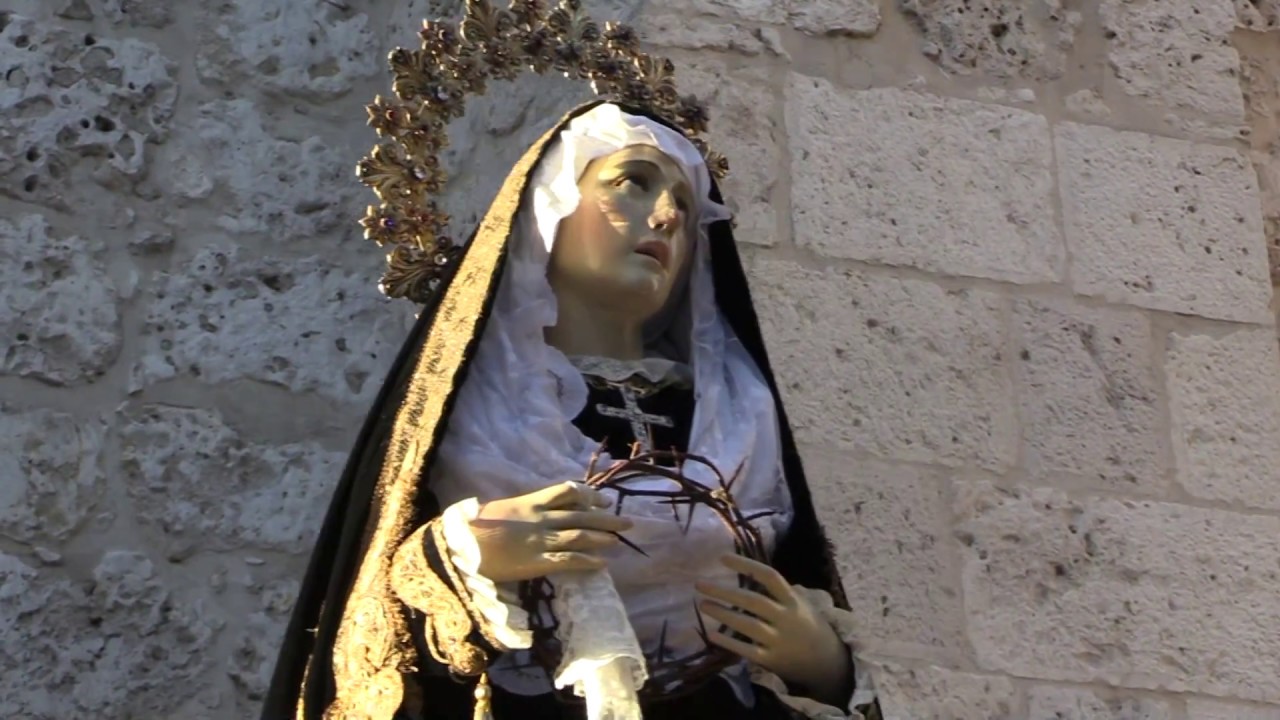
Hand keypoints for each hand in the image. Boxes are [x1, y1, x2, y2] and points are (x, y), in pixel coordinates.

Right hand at [469, 481, 632, 582]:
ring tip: (618, 541)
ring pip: (580, 535)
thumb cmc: (472, 526)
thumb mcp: (499, 508)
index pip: (567, 492)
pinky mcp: (538, 561)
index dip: (589, 495)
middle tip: (627, 522)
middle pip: (581, 514)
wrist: (459, 545)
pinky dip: (588, 561)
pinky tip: (602, 565)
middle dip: (606, 518)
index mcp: (530, 501)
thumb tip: (531, 510)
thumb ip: (520, 508)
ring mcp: (541, 539)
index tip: (603, 500)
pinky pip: (569, 560)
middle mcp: (541, 517)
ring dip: (602, 538)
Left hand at [696, 555, 851, 706]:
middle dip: (725, 591)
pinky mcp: (772, 660)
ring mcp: (779, 640)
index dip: (746, 565)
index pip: (769, 576)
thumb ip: (780, 591)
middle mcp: (786, 618)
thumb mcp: (802, 603)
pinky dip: (729, 642)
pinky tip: (712, 634)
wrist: (829, 663)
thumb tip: (752, 573)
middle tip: (699, 584)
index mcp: (793, 600)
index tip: (721, 558)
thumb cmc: (810, 627)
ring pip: (747, 625)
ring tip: (702, 604)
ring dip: (723, 614)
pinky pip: (747, 650)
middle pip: (752, 601)